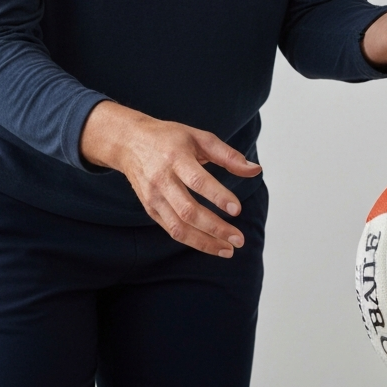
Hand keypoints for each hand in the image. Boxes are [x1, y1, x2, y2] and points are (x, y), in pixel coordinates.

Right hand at [80, 101, 262, 255]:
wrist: (130, 142)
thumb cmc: (169, 138)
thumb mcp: (199, 137)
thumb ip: (228, 155)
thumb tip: (256, 170)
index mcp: (176, 157)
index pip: (198, 181)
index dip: (218, 196)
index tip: (237, 210)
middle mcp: (162, 180)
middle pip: (188, 211)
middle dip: (215, 228)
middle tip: (239, 239)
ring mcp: (153, 197)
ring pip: (178, 227)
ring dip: (204, 242)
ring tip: (228, 249)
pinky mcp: (150, 209)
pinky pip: (171, 230)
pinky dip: (191, 241)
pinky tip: (210, 244)